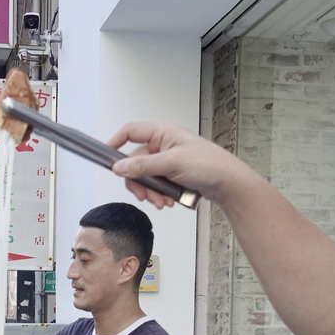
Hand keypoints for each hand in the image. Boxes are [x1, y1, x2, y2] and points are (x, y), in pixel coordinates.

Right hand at [107, 121, 249, 208]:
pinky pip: (156, 184)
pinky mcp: (172, 174)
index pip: (130, 132)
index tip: (107, 159)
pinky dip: (159, 194)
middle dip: (140, 182)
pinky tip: (169, 201)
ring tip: (163, 202)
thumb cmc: (208, 164)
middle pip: (135, 162)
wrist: (227, 183)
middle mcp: (162, 144)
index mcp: (162, 132)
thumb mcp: (172, 163)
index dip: (115, 143)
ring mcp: (167, 160)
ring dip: (151, 192)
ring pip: (145, 176)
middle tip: (145, 196)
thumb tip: (119, 167)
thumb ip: (143, 165)